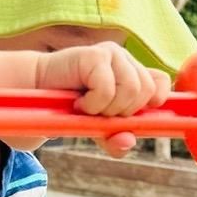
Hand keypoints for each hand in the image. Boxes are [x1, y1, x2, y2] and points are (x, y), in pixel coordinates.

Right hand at [36, 43, 171, 157]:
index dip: (155, 100)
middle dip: (123, 112)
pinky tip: (79, 102)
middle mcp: (125, 60)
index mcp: (131, 72)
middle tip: (99, 112)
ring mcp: (110, 54)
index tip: (132, 114)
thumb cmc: (68, 110)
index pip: (161, 82)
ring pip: (131, 89)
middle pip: (147, 91)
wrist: (35, 95)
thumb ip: (115, 138)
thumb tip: (127, 142)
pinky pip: (108, 89)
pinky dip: (93, 104)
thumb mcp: (96, 129)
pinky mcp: (94, 55)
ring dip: (107, 109)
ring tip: (87, 107)